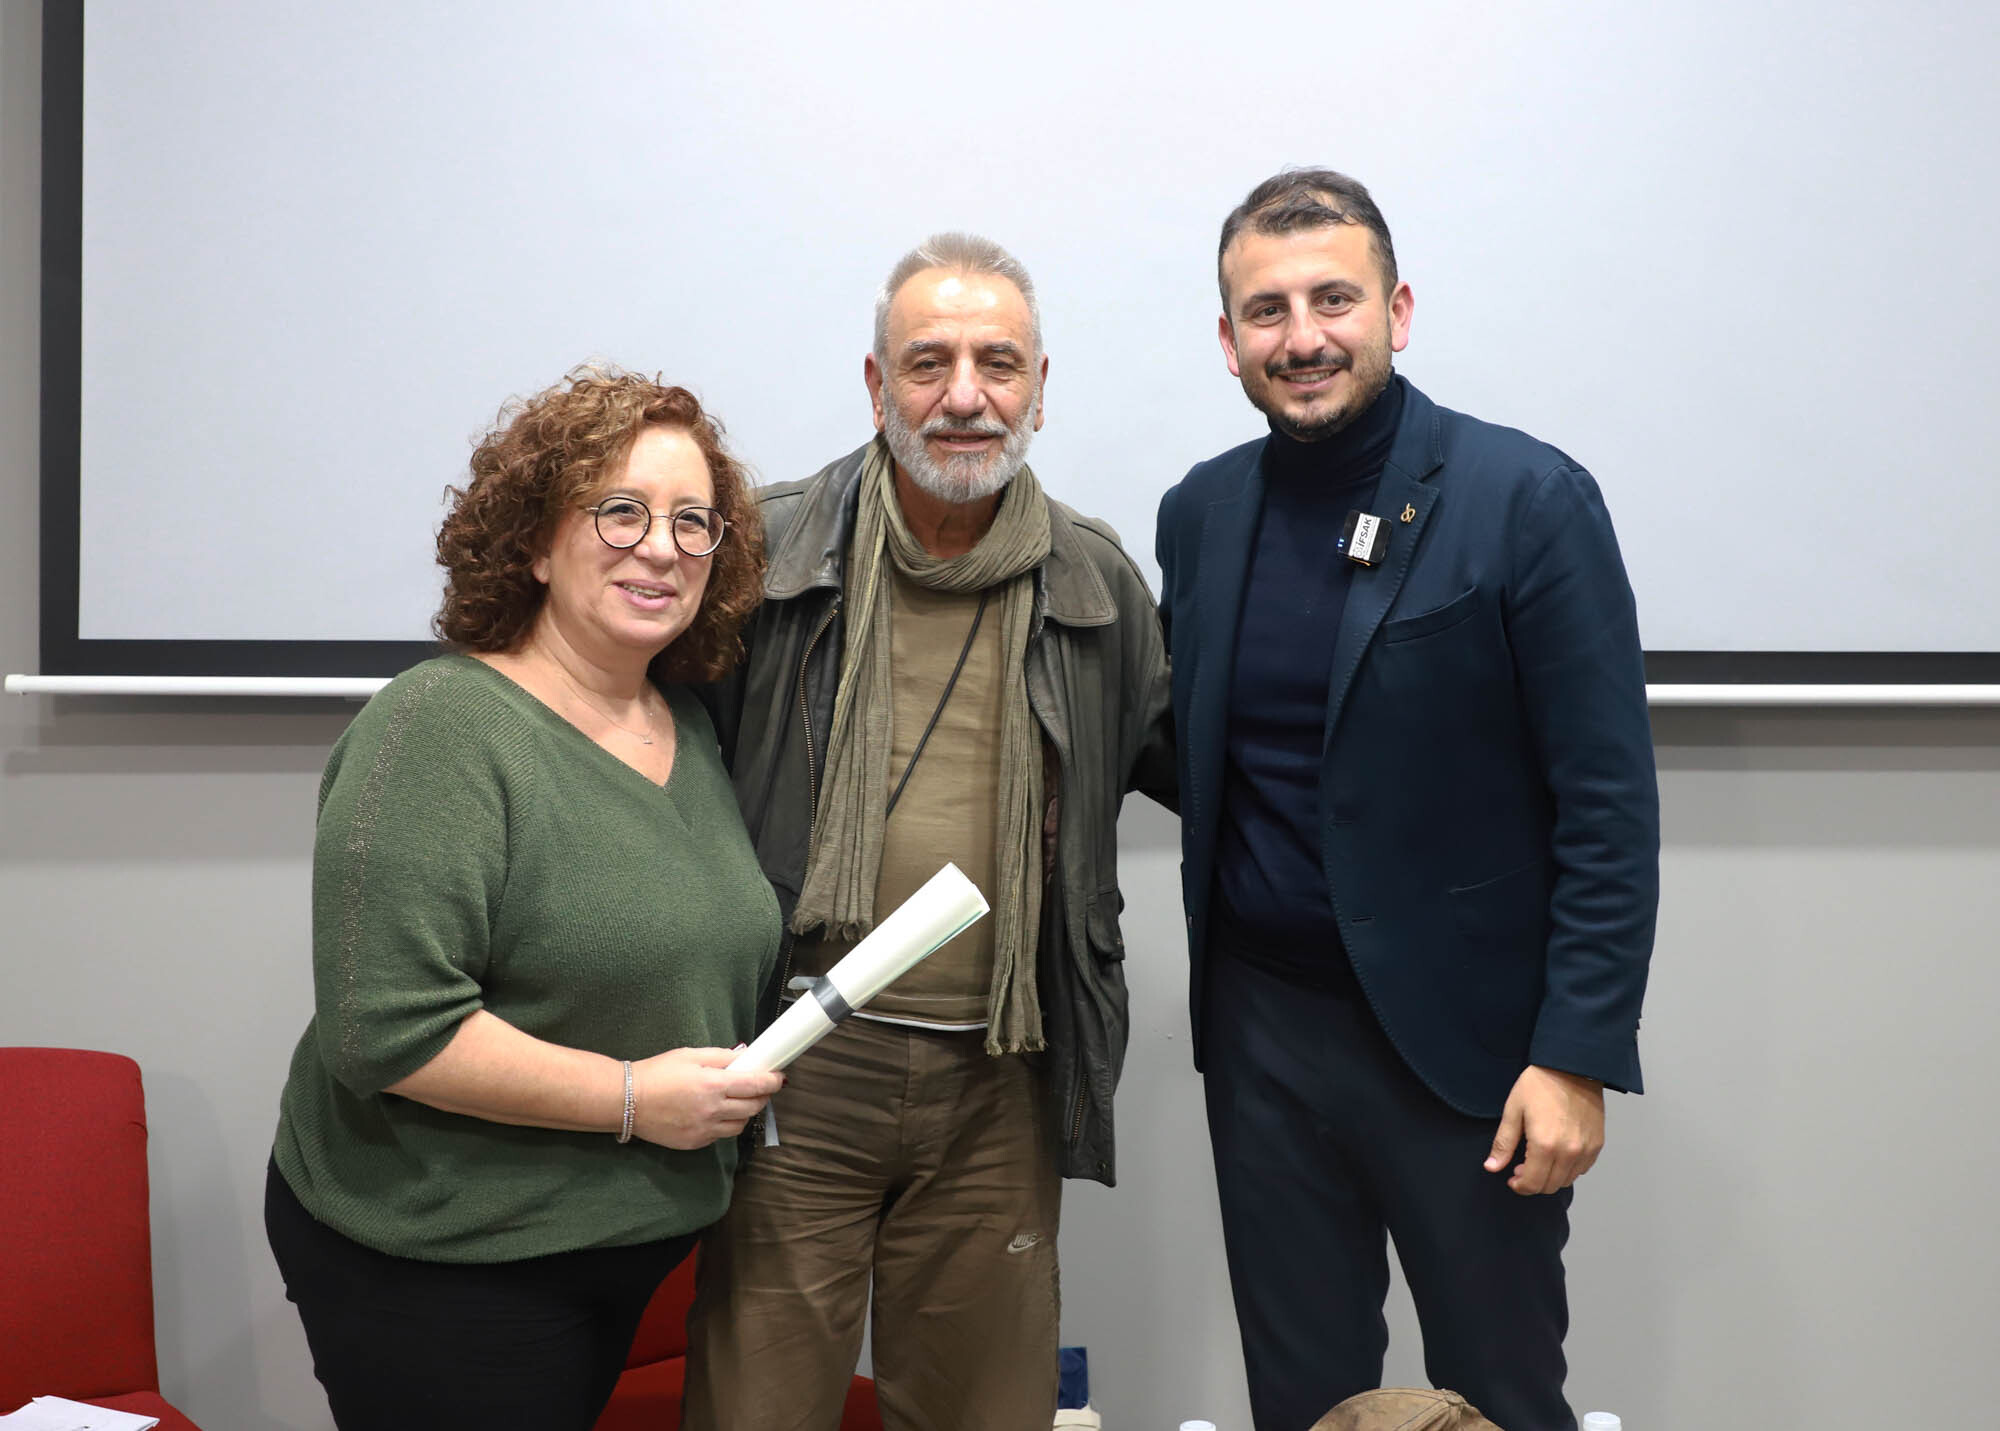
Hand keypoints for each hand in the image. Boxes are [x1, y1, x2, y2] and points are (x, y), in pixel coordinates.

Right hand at [630, 1047, 782, 1150]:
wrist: (626, 1101)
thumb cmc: (657, 1072)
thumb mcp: (690, 1054)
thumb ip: (721, 1057)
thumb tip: (745, 1057)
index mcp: (713, 1085)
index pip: (755, 1085)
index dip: (772, 1081)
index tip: (779, 1077)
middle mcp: (713, 1110)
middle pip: (753, 1107)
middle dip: (762, 1097)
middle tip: (761, 1087)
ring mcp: (704, 1130)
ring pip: (740, 1125)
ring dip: (746, 1112)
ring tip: (739, 1100)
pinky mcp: (695, 1142)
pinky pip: (721, 1135)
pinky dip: (726, 1124)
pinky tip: (718, 1113)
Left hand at [1483, 1064, 1603, 1195]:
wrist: (1571, 1066)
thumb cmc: (1539, 1084)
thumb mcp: (1513, 1110)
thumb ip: (1503, 1143)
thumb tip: (1492, 1167)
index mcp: (1544, 1145)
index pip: (1533, 1184)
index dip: (1520, 1186)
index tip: (1512, 1179)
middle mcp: (1569, 1152)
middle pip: (1550, 1186)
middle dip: (1533, 1182)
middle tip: (1522, 1168)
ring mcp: (1586, 1149)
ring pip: (1567, 1180)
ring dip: (1551, 1177)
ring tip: (1539, 1160)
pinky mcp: (1597, 1144)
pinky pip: (1582, 1169)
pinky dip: (1568, 1169)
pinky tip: (1557, 1154)